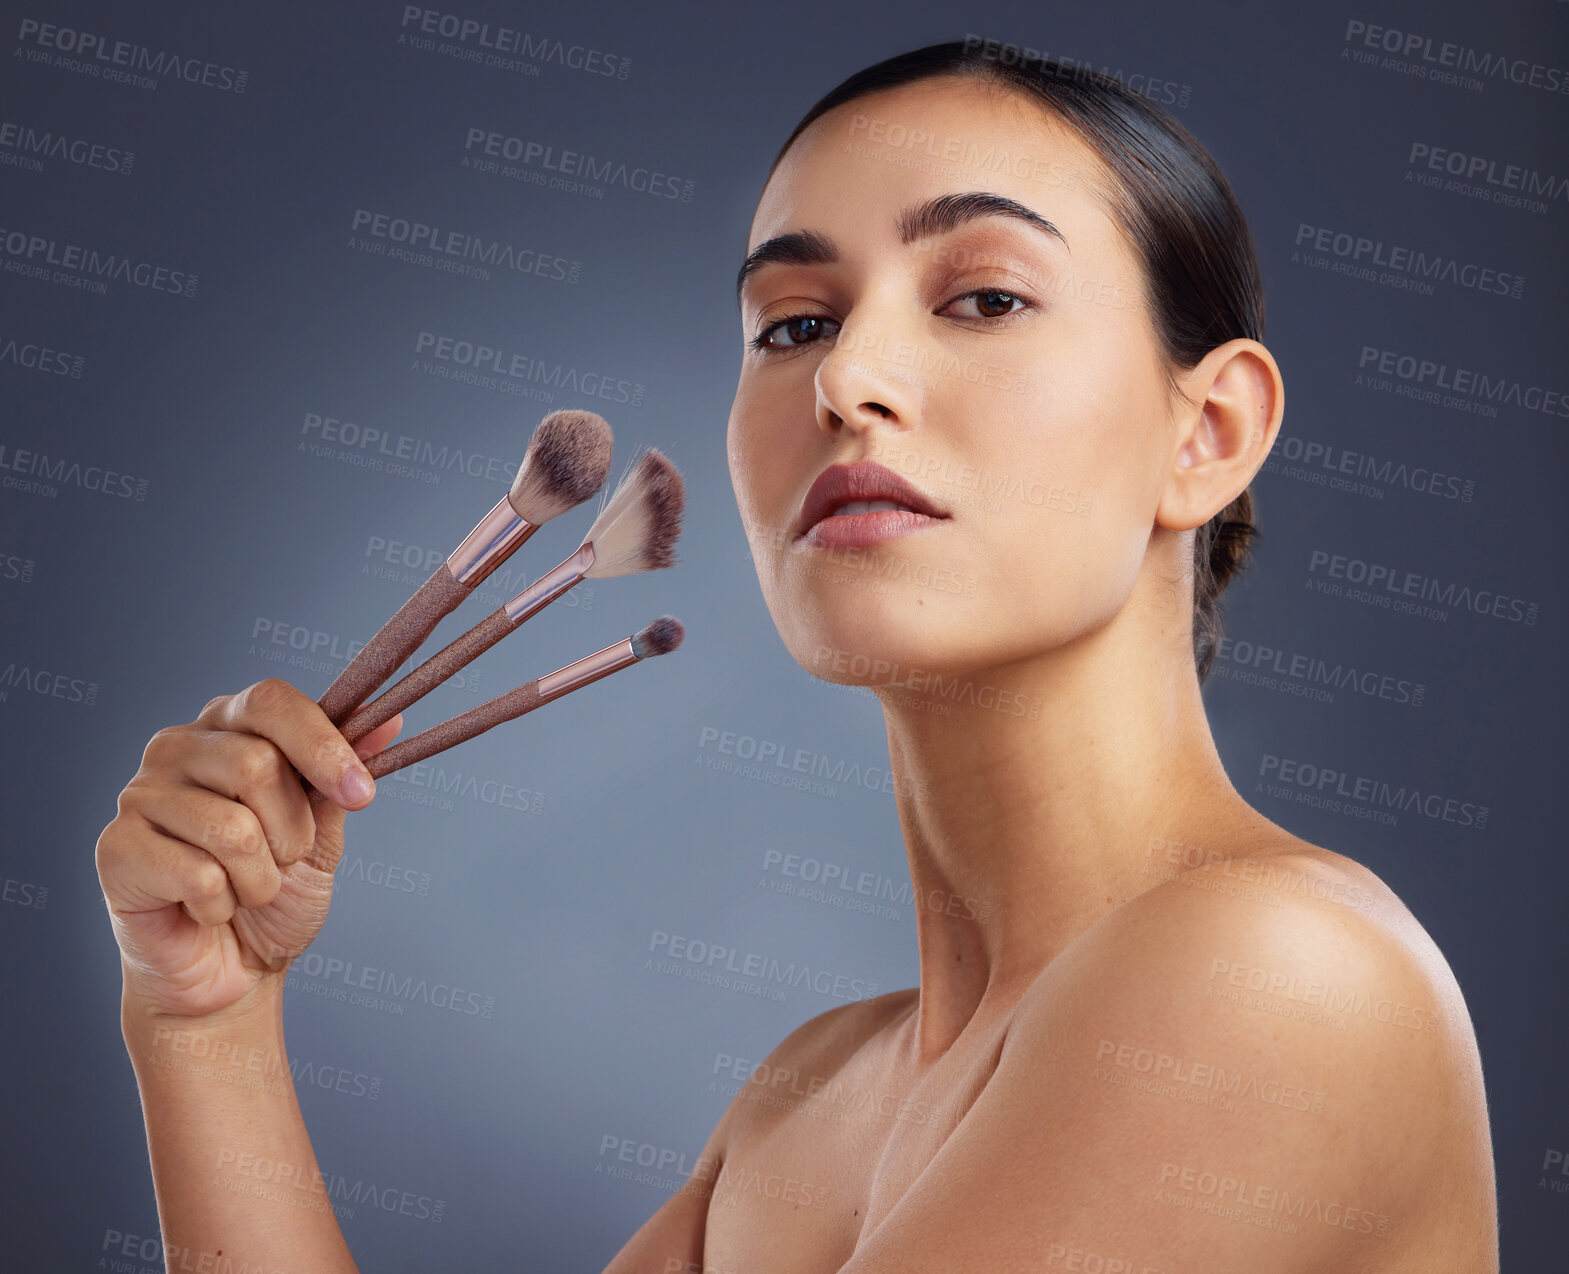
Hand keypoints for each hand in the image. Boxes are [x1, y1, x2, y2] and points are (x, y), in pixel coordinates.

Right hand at [96, 677, 402, 1019]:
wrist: (234, 971)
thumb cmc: (277, 895)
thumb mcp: (324, 833)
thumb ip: (342, 778)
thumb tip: (387, 721)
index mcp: (229, 727)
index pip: (271, 701)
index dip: (322, 746)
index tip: (361, 793)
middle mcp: (176, 747)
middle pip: (257, 764)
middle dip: (292, 831)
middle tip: (283, 860)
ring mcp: (139, 795)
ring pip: (231, 828)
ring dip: (260, 878)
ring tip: (246, 889)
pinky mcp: (116, 848)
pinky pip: (198, 875)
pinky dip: (222, 905)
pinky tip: (207, 909)